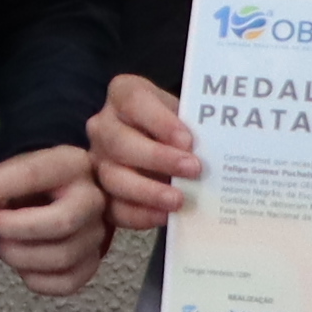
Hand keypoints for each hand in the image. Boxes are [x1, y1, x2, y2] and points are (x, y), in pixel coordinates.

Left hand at [0, 142, 113, 297]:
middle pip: (60, 224)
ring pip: (60, 257)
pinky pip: (64, 283)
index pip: (33, 174)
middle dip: (12, 229)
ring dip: (18, 256)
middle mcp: (94, 200)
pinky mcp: (92, 263)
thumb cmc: (35, 182)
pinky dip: (32, 278)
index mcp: (71, 165)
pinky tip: (20, 262)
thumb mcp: (16, 168)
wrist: (64, 195)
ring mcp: (98, 234)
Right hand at [87, 72, 202, 232]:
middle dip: (158, 158)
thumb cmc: (175, 124)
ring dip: (147, 190)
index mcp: (123, 95)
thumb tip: (214, 148)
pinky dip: (139, 214)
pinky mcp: (100, 191)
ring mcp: (97, 160)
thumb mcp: (184, 111)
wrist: (161, 143)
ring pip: (113, 176)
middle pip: (120, 142)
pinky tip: (164, 216)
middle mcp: (103, 126)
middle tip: (193, 169)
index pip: (133, 100)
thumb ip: (192, 123)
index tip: (187, 139)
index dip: (159, 121)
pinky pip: (113, 206)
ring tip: (178, 200)